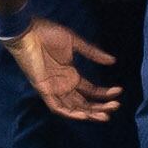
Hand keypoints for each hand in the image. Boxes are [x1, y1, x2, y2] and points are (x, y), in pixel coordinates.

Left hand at [6, 15, 122, 119]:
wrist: (28, 32)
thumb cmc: (47, 34)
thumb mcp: (74, 43)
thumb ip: (93, 53)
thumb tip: (112, 61)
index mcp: (70, 75)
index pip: (90, 90)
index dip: (105, 93)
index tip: (119, 91)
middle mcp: (64, 85)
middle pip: (84, 102)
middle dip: (100, 107)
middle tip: (116, 107)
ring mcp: (54, 88)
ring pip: (74, 108)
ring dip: (89, 113)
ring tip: (105, 115)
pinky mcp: (44, 89)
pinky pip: (57, 107)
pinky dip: (70, 113)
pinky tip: (84, 115)